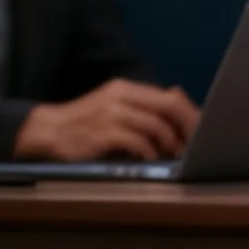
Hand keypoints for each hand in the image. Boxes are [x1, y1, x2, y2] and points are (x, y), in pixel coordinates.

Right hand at [17, 78, 200, 160]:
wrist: (48, 130)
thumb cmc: (85, 123)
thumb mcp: (114, 107)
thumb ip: (143, 105)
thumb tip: (178, 97)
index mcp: (125, 88)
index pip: (169, 97)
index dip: (190, 115)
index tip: (201, 132)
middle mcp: (120, 96)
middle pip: (168, 106)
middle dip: (187, 127)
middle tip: (195, 145)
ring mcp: (111, 113)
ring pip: (155, 125)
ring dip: (169, 144)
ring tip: (173, 156)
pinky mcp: (103, 133)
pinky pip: (137, 142)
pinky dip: (149, 152)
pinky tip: (150, 160)